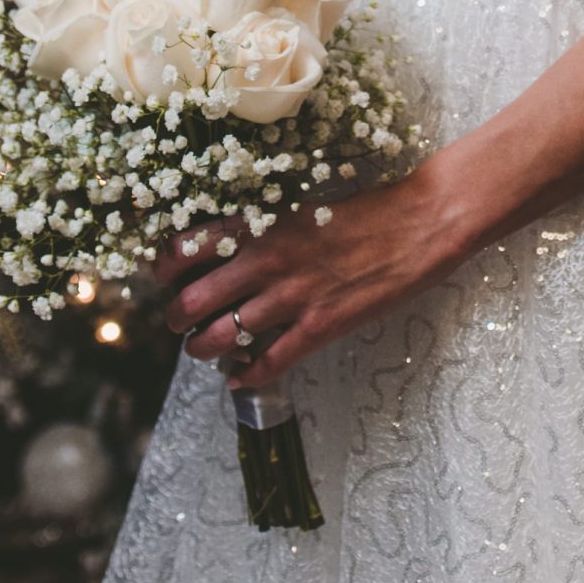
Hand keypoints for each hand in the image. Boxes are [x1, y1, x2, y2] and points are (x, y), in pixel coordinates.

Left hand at [156, 165, 469, 392]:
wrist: (419, 223)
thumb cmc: (365, 209)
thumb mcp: (301, 206)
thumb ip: (262, 228)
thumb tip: (226, 250)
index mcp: (259, 225)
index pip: (185, 249)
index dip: (164, 271)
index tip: (164, 279)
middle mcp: (266, 261)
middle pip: (191, 302)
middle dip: (176, 319)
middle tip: (179, 323)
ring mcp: (292, 297)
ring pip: (220, 338)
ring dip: (202, 350)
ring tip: (203, 350)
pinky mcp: (319, 327)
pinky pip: (267, 363)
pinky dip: (244, 376)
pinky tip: (238, 376)